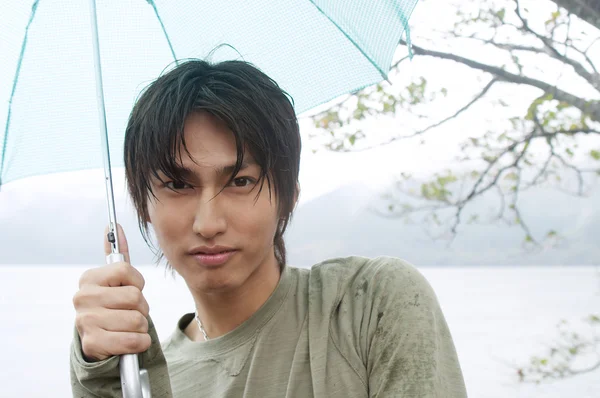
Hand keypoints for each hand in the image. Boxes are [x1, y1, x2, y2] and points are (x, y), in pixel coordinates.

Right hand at [73, 224, 150, 361]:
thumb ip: (117, 253)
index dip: (137, 283)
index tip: (130, 289)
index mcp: (89, 278)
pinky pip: (133, 341)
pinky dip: (140, 343)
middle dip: (141, 307)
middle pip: (135, 297)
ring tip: (127, 326)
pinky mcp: (92, 344)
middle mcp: (82, 298)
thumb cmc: (113, 306)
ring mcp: (85, 322)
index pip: (126, 270)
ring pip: (137, 320)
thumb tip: (114, 225)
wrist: (100, 341)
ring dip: (141, 326)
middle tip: (129, 312)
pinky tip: (129, 341)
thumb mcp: (114, 280)